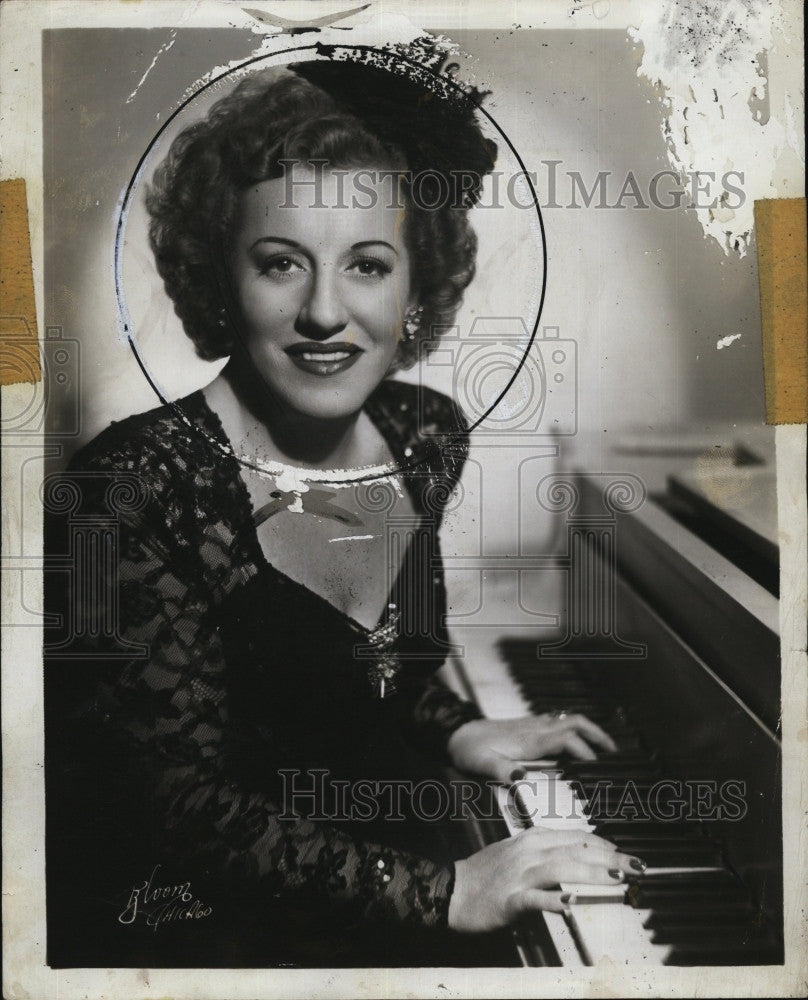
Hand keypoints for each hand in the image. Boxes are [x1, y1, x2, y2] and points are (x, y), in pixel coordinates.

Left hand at [447, 714, 616, 782]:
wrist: (457, 734)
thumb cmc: (470, 750)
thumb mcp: (483, 764)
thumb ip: (502, 771)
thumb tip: (521, 779)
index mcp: (529, 740)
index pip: (566, 739)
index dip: (585, 750)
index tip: (598, 764)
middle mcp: (535, 729)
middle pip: (574, 722)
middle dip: (597, 733)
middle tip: (614, 750)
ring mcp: (532, 725)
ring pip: (568, 719)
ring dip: (588, 729)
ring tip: (603, 745)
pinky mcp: (528, 726)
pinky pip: (558, 721)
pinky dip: (574, 727)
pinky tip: (576, 738)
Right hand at [447, 827, 641, 932]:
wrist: (452, 891)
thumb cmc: (486, 874)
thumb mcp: (518, 853)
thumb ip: (547, 851)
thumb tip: (580, 853)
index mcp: (532, 839)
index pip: (576, 837)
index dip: (605, 845)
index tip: (626, 855)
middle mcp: (528, 852)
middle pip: (575, 850)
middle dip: (610, 858)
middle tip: (637, 867)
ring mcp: (518, 875)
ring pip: (560, 868)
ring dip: (590, 873)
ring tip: (616, 879)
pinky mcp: (508, 900)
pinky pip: (533, 899)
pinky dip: (552, 900)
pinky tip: (570, 903)